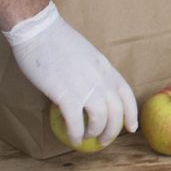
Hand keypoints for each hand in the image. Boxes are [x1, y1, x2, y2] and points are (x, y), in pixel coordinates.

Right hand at [2, 2, 138, 145]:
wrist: (38, 30)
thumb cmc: (56, 40)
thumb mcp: (85, 55)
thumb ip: (92, 74)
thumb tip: (91, 91)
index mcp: (106, 67)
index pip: (127, 94)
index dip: (131, 113)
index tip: (131, 127)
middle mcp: (100, 78)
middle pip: (116, 111)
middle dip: (112, 131)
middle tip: (103, 141)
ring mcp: (84, 86)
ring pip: (100, 119)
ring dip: (94, 133)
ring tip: (86, 137)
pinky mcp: (64, 93)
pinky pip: (76, 122)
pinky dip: (76, 133)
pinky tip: (71, 137)